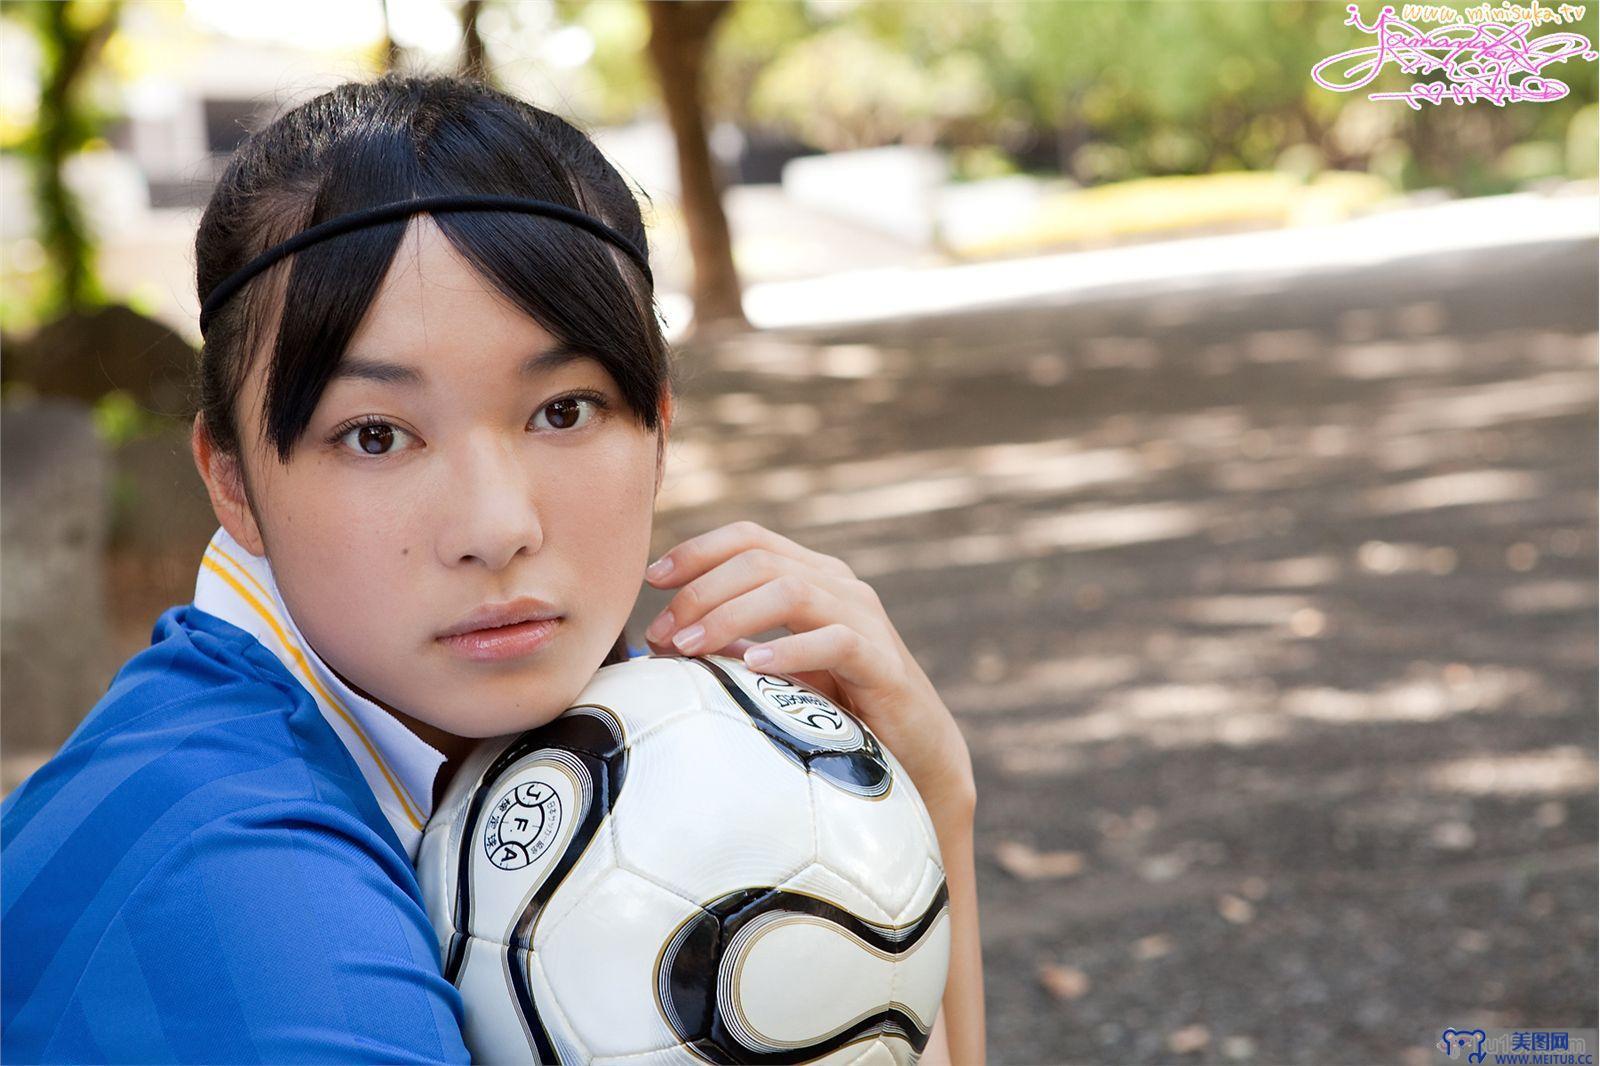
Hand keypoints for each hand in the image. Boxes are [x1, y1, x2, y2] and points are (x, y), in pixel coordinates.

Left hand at [641, 520, 975, 817]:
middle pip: (760, 560)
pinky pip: (835, 640)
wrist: (916, 752)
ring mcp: (864, 618)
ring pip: (791, 590)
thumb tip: (661, 642)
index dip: (697, 550)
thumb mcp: (777, 667)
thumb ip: (733, 644)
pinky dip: (790, 649)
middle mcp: (839, 585)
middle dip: (702, 592)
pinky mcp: (882, 660)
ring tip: (692, 648)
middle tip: (665, 634)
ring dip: (731, 616)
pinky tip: (754, 667)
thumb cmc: (837, 709)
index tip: (651, 579)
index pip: (750, 538)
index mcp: (812, 575)